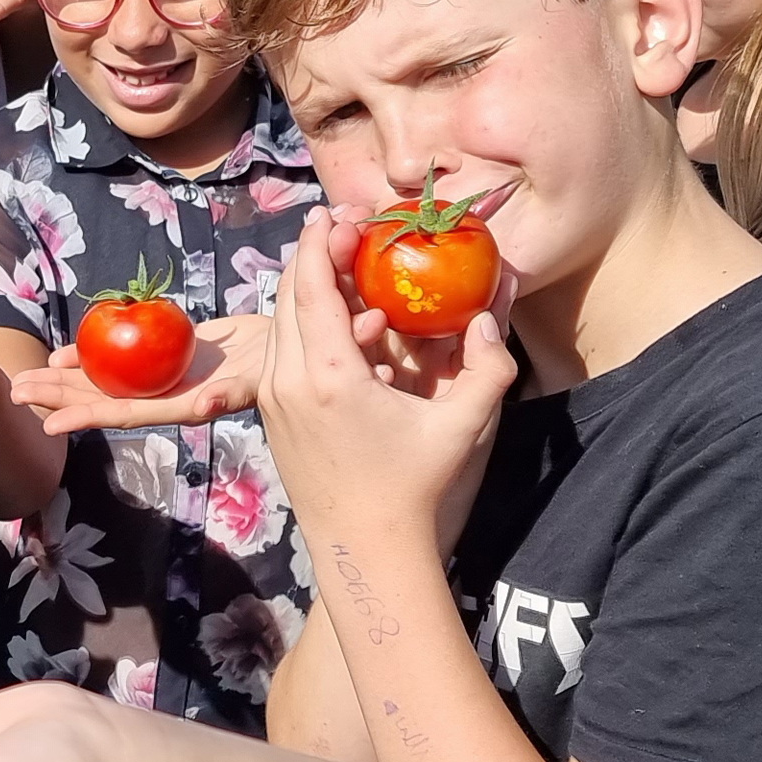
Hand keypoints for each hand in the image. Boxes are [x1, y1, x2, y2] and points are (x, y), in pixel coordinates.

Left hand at [11, 314, 271, 435]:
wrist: (291, 345)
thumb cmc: (278, 366)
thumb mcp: (253, 381)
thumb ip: (229, 394)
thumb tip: (206, 407)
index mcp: (178, 406)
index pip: (123, 416)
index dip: (85, 418)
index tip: (47, 425)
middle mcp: (162, 394)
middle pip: (102, 398)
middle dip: (59, 396)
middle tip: (15, 391)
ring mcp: (161, 375)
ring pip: (105, 378)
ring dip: (66, 378)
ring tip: (27, 376)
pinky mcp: (165, 352)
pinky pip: (122, 354)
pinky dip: (94, 351)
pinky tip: (66, 350)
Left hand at [257, 210, 517, 555]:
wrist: (364, 549)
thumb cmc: (415, 489)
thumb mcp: (462, 427)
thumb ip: (488, 367)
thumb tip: (489, 318)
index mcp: (328, 376)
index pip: (309, 287)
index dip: (319, 242)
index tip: (337, 212)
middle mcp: (289, 382)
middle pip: (288, 296)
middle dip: (315, 256)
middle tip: (350, 231)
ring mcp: (274, 400)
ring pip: (280, 324)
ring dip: (311, 292)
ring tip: (355, 273)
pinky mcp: (272, 416)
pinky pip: (284, 354)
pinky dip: (309, 328)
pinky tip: (356, 330)